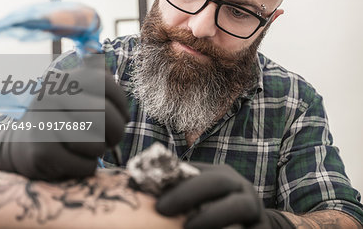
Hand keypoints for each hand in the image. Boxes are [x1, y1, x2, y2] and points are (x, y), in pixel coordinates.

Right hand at [0, 57, 129, 180]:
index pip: (106, 84)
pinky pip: (86, 165)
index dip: (122, 104)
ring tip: (88, 147)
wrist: (21, 145)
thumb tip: (98, 53)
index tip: (121, 115)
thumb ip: (93, 73)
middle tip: (111, 139)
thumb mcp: (75, 91)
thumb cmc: (61, 118)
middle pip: (105, 116)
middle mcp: (51, 96)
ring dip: (99, 151)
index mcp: (64, 78)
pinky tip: (73, 159)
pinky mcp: (42, 153)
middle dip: (116, 133)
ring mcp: (44, 124)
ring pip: (97, 143)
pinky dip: (86, 167)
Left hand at [156, 163, 293, 228]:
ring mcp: (254, 209)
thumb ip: (180, 189)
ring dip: (211, 216)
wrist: (255, 227)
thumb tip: (141, 185)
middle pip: (217, 182)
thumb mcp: (201, 197)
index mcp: (222, 175)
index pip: (197, 171)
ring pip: (239, 206)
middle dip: (188, 193)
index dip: (174, 181)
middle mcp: (240, 188)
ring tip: (188, 227)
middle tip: (162, 209)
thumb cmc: (217, 211)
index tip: (154, 198)